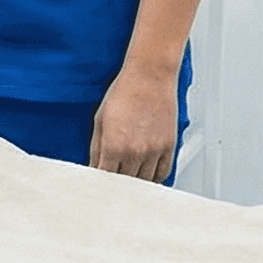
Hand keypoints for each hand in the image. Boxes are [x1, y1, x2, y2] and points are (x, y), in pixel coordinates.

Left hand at [87, 67, 178, 182]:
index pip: (104, 178)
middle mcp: (135, 152)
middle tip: (111, 185)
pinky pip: (162, 173)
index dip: (99, 183)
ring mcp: (154, 151)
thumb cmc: (124, 93)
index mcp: (114, 146)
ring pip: (144, 182)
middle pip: (124, 183)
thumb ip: (96, 148)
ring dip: (135, 184)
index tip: (97, 185)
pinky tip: (146, 177)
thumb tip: (94, 167)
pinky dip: (154, 179)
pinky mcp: (168, 147)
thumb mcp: (100, 120)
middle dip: (116, 185)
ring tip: (128, 181)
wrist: (150, 77)